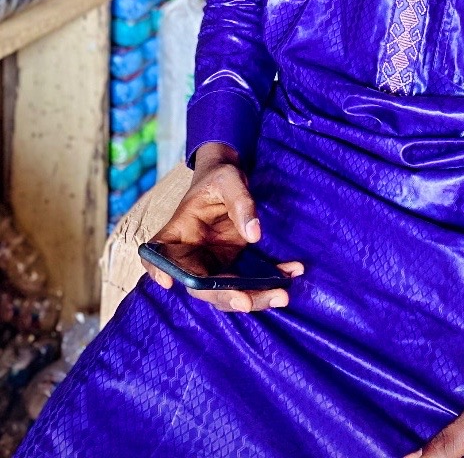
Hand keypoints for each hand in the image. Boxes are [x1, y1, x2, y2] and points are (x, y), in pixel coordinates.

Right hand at [140, 141, 303, 313]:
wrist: (230, 180)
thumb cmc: (220, 176)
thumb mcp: (229, 179)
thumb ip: (240, 202)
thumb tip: (253, 235)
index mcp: (178, 232)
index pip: (157, 254)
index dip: (158, 272)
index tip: (170, 283)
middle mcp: (191, 254)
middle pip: (199, 285)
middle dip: (224, 297)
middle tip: (247, 301)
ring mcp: (212, 263)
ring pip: (227, 291)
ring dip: (254, 297)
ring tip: (282, 295)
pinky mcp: (232, 264)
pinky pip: (249, 281)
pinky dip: (271, 280)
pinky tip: (292, 271)